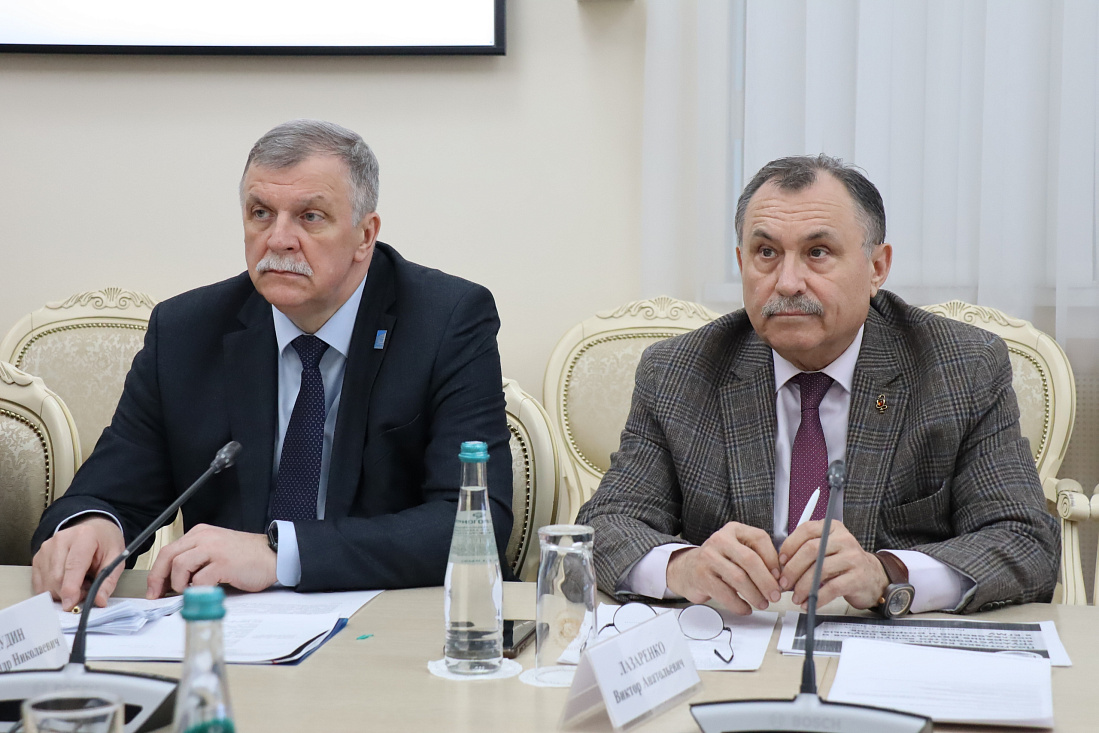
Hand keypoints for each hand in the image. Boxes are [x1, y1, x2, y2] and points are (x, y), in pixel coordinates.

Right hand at [31, 516, 125, 610]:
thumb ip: (108, 580)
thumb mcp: (116, 558)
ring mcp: (46, 548)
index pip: (73, 566)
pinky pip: (40, 584)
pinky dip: (53, 589)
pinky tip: (66, 581)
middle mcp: (61, 540)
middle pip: (57, 577)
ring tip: (79, 582)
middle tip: (86, 589)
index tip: (70, 605)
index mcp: (84, 536)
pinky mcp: (38, 557)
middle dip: (70, 593)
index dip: (70, 588)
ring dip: (62, 592)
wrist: (95, 529)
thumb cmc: (105, 543)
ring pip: (47, 583)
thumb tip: (99, 601)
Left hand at [146, 524, 276, 598]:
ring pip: (180, 566)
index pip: (169, 550)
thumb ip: (197, 559)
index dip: (157, 572)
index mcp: (201, 534)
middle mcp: (205, 538)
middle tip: (158, 595)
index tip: (154, 588)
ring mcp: (214, 549)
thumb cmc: (247, 557)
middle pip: (168, 556)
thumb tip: (173, 581)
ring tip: (188, 591)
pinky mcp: (224, 563)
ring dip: (179, 584)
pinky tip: (204, 592)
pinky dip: (197, 590)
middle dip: (158, 579)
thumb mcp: (217, 550)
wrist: (274, 555)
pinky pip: (199, 579)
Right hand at [665, 522, 781, 615]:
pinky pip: (726, 594)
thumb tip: (779, 578)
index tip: (779, 576)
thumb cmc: (719, 561)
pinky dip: (739, 605)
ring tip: (762, 603)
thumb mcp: (737, 551)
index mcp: (734, 530)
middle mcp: (720, 540)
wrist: (686, 569)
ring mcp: (708, 557)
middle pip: (750, 560)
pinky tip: (745, 608)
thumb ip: (758, 558)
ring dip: (755, 595)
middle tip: (775, 595)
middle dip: (766, 581)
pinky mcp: (701, 576)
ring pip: (739, 578)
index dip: (773, 559)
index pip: (759, 538)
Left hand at [778, 520, 887, 608]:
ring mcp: (853, 558)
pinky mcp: (857, 578)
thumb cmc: (844, 563)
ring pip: (820, 570)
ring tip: (796, 597)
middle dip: (793, 569)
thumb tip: (781, 565)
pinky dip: (817, 598)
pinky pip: (832, 588)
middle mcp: (844, 539)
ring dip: (803, 586)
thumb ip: (806, 550)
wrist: (873, 577)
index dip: (789, 546)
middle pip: (811, 550)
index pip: (806, 530)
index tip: (780, 562)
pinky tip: (810, 603)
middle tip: (784, 583)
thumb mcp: (826, 549)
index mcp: (832, 528)